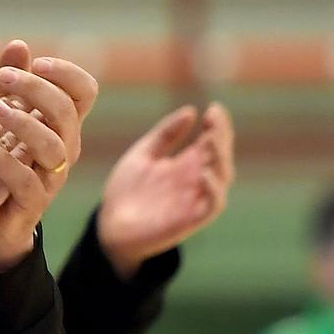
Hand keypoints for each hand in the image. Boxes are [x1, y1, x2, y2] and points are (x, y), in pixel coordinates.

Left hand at [0, 42, 99, 268]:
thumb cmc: (2, 164)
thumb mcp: (4, 121)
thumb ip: (11, 86)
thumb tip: (17, 43)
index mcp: (62, 125)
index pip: (83, 92)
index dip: (67, 73)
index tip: (38, 62)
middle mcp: (64, 149)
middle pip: (66, 112)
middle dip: (38, 90)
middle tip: (4, 77)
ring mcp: (51, 178)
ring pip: (52, 146)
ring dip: (24, 123)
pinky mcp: (31, 204)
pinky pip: (25, 181)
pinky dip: (4, 162)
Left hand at [96, 103, 235, 277]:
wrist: (110, 225)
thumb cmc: (127, 191)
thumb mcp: (143, 155)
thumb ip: (165, 134)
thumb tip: (192, 111)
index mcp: (187, 163)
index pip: (211, 141)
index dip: (217, 125)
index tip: (214, 108)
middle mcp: (196, 179)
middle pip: (221, 155)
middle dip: (222, 136)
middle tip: (214, 118)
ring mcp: (196, 198)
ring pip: (223, 177)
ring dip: (221, 157)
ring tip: (211, 138)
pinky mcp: (192, 219)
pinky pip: (214, 204)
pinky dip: (214, 189)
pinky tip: (204, 173)